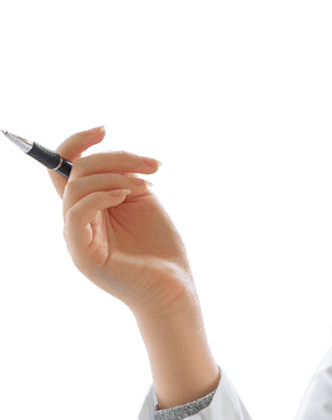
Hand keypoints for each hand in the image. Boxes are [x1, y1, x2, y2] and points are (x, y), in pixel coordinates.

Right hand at [51, 128, 197, 319]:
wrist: (174, 288)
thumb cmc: (161, 250)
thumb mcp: (144, 203)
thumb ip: (126, 179)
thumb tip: (118, 163)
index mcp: (92, 206)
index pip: (68, 168)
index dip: (77, 144)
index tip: (103, 131)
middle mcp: (81, 219)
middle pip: (75, 171)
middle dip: (114, 159)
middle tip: (150, 167)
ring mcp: (79, 236)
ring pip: (75, 188)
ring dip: (112, 177)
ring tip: (143, 188)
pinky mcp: (84, 254)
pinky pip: (75, 214)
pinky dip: (98, 197)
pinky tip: (124, 197)